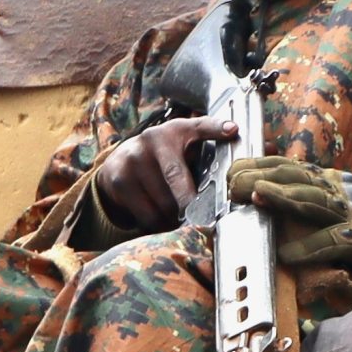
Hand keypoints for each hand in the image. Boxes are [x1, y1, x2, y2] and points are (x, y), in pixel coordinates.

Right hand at [91, 116, 231, 231]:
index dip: (215, 128)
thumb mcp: (183, 151)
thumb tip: (228, 182)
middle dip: (192, 204)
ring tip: (175, 214)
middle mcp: (153, 139)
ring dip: (174, 217)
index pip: (199, 127)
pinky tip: (159, 216)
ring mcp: (133, 158)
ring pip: (164, 204)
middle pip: (178, 180)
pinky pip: (148, 216)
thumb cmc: (164, 161)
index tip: (232, 130)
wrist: (119, 163)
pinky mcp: (119, 180)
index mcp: (177, 130)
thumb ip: (205, 159)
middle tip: (203, 221)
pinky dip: (159, 224)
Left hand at [232, 160, 351, 281]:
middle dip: (261, 176)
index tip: (231, 169)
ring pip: (314, 201)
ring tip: (254, 195)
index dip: (259, 165)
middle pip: (296, 178)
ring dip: (282, 197)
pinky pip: (334, 243)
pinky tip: (287, 255)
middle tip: (231, 183)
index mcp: (334, 182)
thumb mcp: (344, 206)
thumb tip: (274, 196)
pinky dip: (309, 248)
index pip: (290, 166)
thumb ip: (315, 199)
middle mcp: (342, 191)